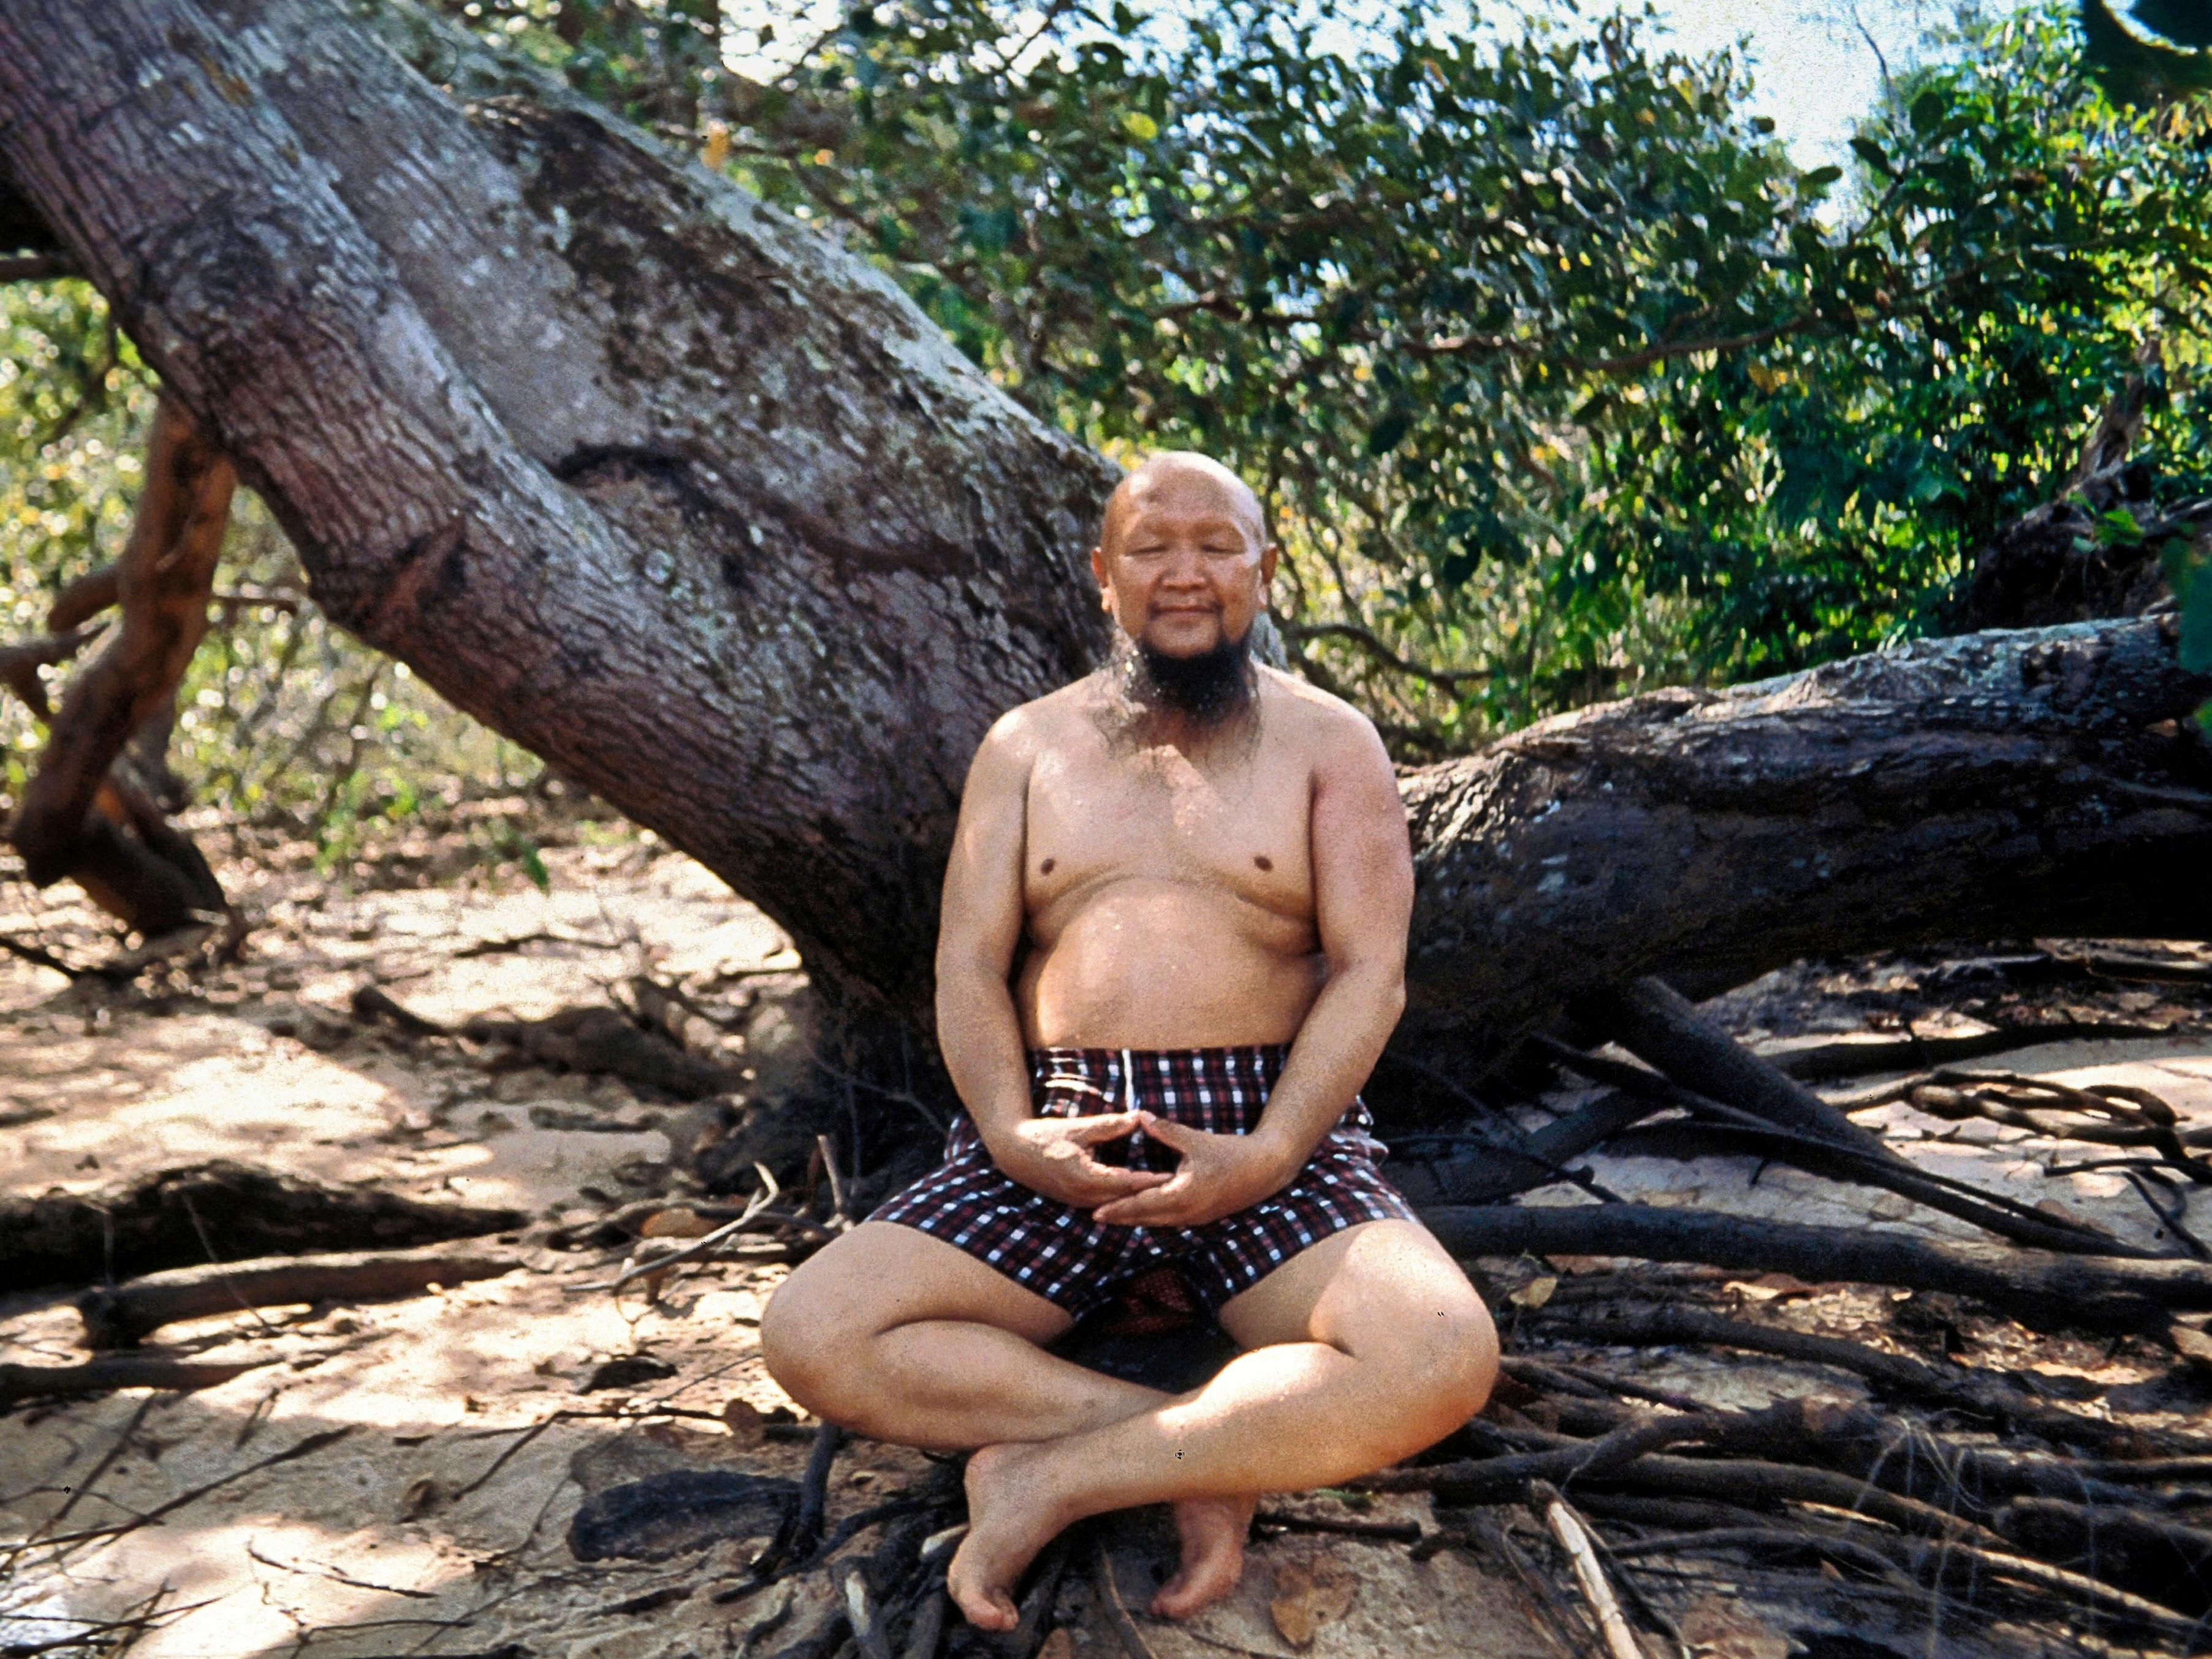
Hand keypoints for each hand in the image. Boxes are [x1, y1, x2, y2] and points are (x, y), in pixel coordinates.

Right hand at [987, 1112, 1173, 1207]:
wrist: (1015, 1153)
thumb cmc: (1046, 1137)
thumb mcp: (1079, 1128)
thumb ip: (1110, 1125)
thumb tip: (1138, 1117)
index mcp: (1085, 1177)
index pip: (1126, 1182)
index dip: (1151, 1180)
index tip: (1173, 1175)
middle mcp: (1083, 1195)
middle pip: (1124, 1199)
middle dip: (1150, 1194)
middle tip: (1178, 1187)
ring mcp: (1079, 1202)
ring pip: (1116, 1206)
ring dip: (1137, 1201)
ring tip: (1165, 1194)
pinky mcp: (1076, 1202)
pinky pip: (1106, 1205)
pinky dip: (1123, 1201)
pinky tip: (1139, 1197)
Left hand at [1088, 1112, 1303, 1227]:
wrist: (1265, 1170)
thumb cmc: (1231, 1153)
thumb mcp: (1196, 1140)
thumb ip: (1166, 1131)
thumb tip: (1141, 1117)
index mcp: (1182, 1195)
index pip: (1142, 1205)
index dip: (1118, 1209)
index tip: (1096, 1213)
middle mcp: (1186, 1212)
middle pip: (1146, 1219)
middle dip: (1121, 1218)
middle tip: (1095, 1217)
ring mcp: (1195, 1217)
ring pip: (1158, 1222)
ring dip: (1136, 1219)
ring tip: (1114, 1217)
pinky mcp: (1201, 1216)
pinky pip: (1170, 1220)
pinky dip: (1153, 1218)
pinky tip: (1143, 1213)